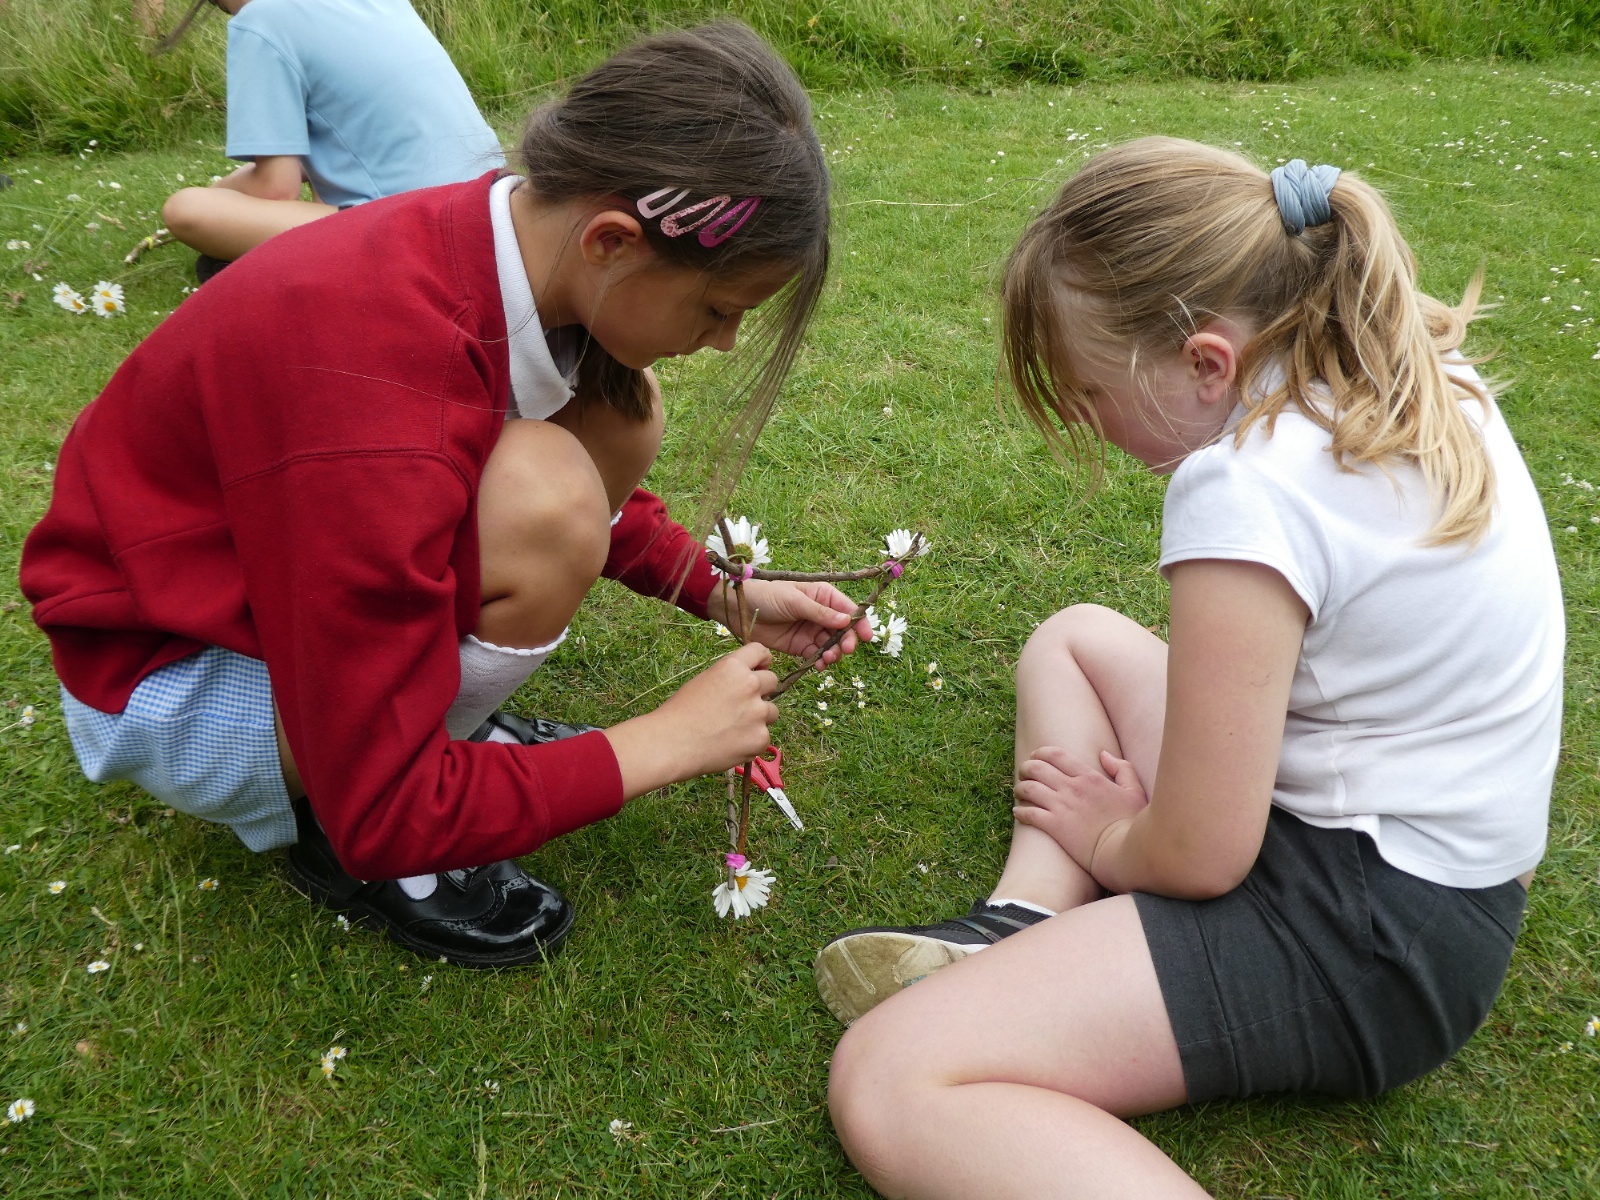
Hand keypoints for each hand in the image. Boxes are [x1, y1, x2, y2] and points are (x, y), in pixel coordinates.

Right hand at [604, 642, 779, 795]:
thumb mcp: (705, 680)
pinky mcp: (760, 737)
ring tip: (733, 728)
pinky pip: (764, 736)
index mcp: (733, 667)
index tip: (760, 668)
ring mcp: (758, 712)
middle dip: (762, 691)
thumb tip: (751, 682)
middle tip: (743, 705)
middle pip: (772, 681)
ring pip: (772, 711)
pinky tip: (730, 744)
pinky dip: (751, 741)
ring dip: (759, 718)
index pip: (760, 651)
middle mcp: (750, 685)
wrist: (671, 744)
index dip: (761, 660)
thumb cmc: (681, 712)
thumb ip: (730, 677)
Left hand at [707, 578, 872, 665]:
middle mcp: (820, 614)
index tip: (866, 637)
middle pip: (843, 631)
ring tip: (829, 659)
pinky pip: (816, 655)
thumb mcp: (794, 600)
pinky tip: (820, 665)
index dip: (859, 623)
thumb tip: (846, 621)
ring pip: (831, 645)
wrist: (739, 609)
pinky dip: (821, 661)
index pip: (848, 609)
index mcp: (822, 596)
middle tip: (845, 650)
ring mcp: (810, 631)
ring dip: (834, 653)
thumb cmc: (767, 596)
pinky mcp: (799, 646)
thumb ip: (820, 612)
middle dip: (847, 641)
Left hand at [1012, 747, 1149, 875]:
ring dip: (1020, 788)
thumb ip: (1122, 768)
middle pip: (1037, 768)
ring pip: (1028, 789)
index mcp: (1089, 777)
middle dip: (1026, 767)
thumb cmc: (1131, 823)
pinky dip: (1019, 812)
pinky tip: (1017, 812)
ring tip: (1019, 792)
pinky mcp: (1055, 827)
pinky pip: (1029, 814)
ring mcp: (1062, 807)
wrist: (1124, 851)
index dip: (1041, 753)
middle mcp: (1072, 788)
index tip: (1035, 756)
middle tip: (1023, 773)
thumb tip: (1103, 754)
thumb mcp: (1134, 790)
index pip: (1056, 755)